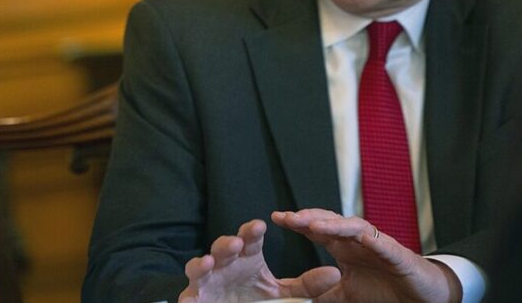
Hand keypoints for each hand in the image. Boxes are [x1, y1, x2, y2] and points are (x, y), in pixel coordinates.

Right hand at [178, 219, 339, 302]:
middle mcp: (224, 265)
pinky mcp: (195, 299)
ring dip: (202, 264)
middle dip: (227, 244)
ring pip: (198, 267)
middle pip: (222, 248)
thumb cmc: (256, 299)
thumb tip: (334, 273)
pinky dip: (187, 298)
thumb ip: (307, 285)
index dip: (251, 232)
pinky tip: (191, 300)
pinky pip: (187, 297)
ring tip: (209, 263)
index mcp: (246, 257)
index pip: (249, 239)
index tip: (260, 226)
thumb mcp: (285, 294)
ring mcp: (206, 282)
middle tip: (237, 244)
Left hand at [271, 209, 462, 302]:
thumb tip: (299, 300)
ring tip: (308, 223)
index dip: (297, 223)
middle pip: (327, 222)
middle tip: (285, 217)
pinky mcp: (392, 251)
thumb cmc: (387, 290)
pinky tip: (348, 233)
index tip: (275, 218)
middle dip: (306, 218)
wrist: (421, 296)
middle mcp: (356, 240)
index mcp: (344, 247)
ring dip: (328, 223)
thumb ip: (324, 295)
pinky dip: (361, 234)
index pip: (316, 230)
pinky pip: (375, 238)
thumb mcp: (346, 295)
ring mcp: (374, 242)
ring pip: (348, 225)